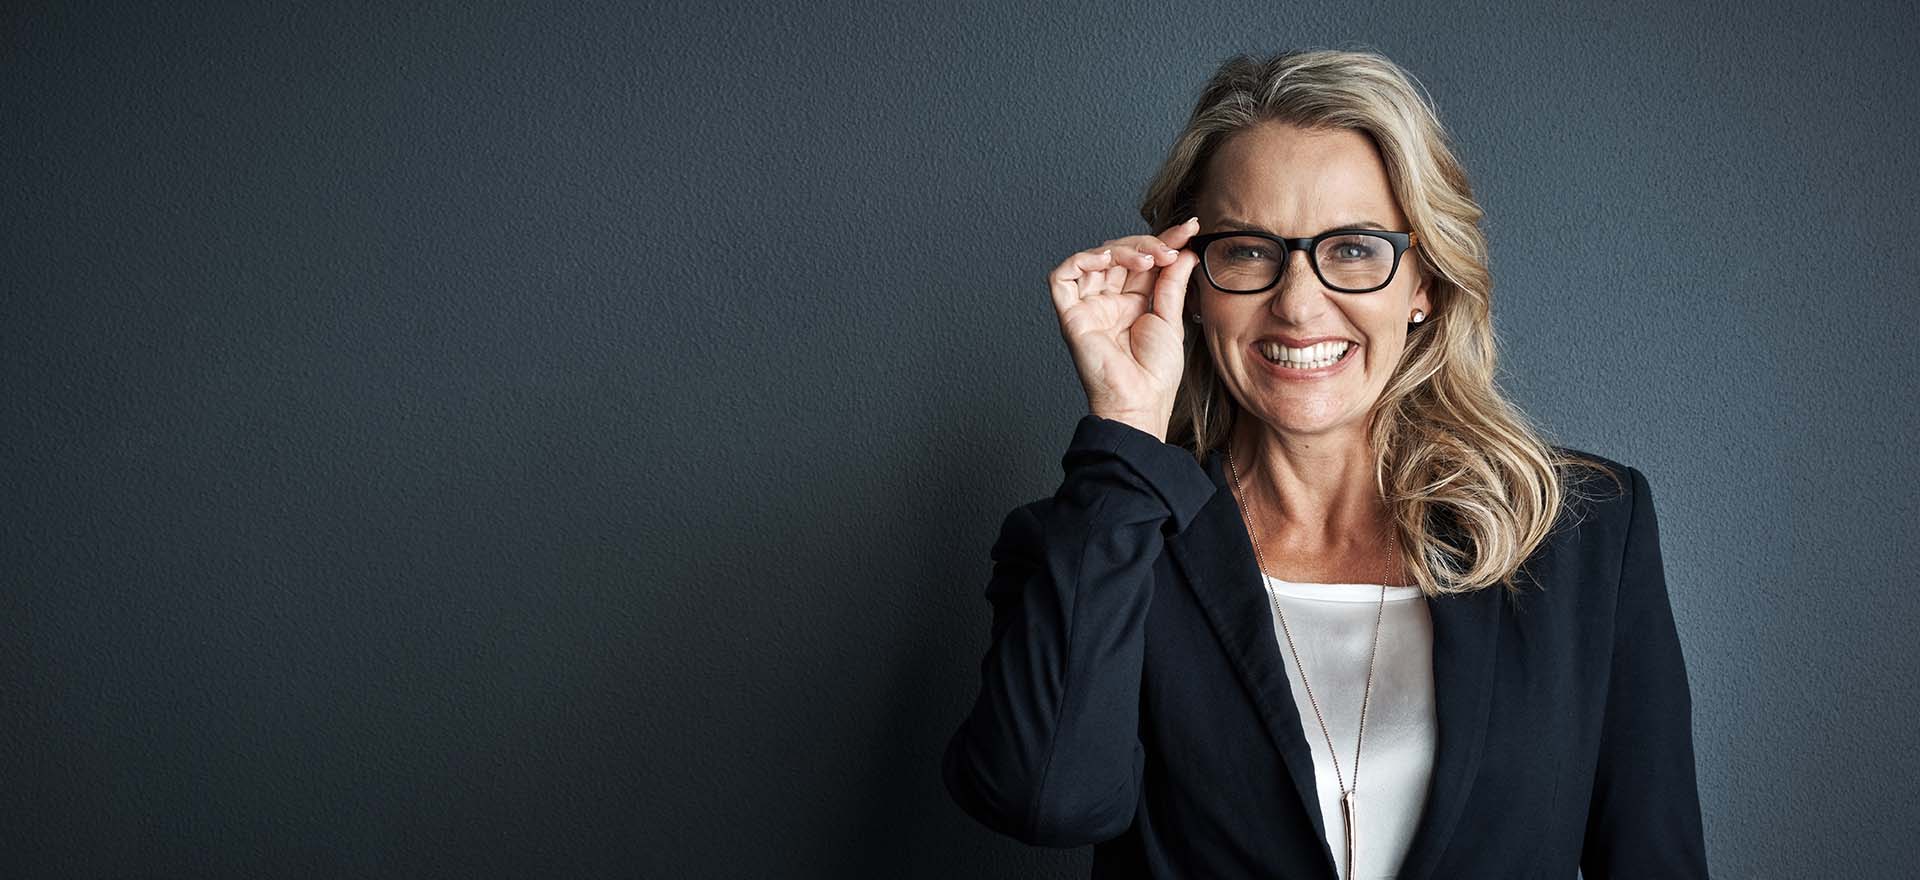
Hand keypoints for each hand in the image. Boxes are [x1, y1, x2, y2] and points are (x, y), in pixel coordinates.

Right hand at [1047, 217, 1201, 441]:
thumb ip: (1172, 282)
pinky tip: (1106, 260)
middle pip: (1119, 254)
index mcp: (1133, 301)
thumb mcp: (1171, 319)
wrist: (1140, 402)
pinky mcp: (1070, 315)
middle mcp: (1109, 300)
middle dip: (1146, 244)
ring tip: (1147, 259)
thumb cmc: (1154, 374)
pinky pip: (1062, 277)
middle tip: (1170, 249)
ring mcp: (1089, 306)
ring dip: (1121, 250)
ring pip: (1094, 259)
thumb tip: (1183, 250)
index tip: (1189, 229)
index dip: (1164, 241)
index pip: (1144, 260)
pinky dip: (1081, 261)